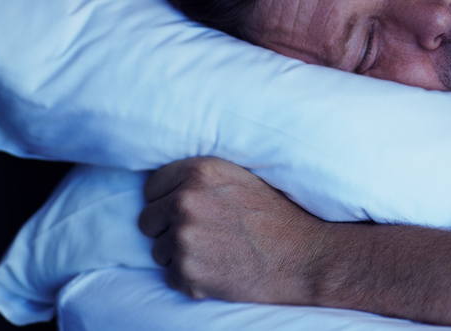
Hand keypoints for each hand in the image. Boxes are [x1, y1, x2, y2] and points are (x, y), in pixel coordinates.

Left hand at [137, 156, 325, 303]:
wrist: (302, 257)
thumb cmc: (276, 218)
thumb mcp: (241, 178)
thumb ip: (202, 178)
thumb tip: (169, 184)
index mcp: (200, 171)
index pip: (152, 186)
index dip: (167, 200)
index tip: (186, 211)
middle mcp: (186, 201)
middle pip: (148, 220)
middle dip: (168, 229)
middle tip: (203, 234)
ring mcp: (184, 238)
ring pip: (158, 251)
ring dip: (180, 256)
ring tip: (216, 252)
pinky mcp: (186, 272)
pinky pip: (171, 277)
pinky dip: (189, 279)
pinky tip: (218, 270)